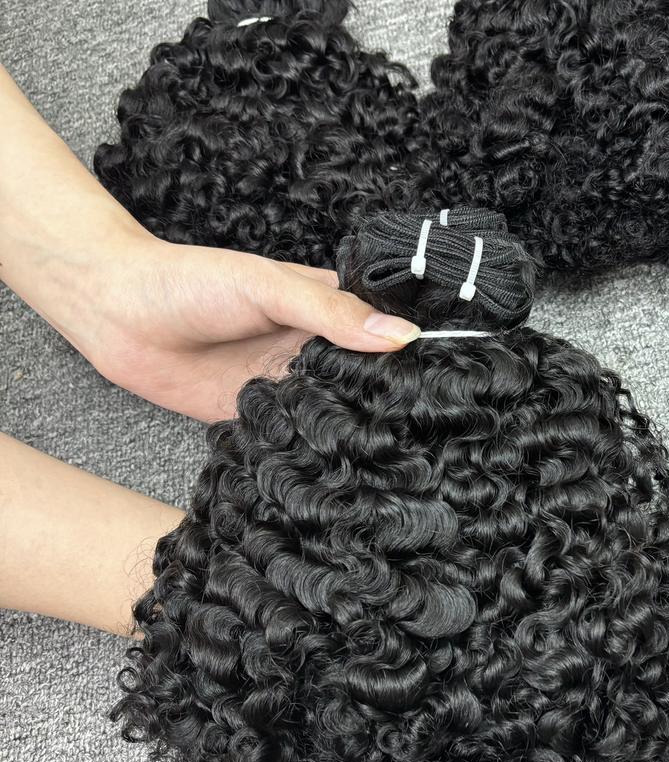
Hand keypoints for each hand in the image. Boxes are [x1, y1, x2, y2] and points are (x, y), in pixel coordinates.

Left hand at [66, 226, 419, 420]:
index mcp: (325, 311)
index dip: (410, 356)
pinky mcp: (257, 416)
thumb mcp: (269, 288)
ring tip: (389, 455)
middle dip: (386, 402)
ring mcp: (285, 386)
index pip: (381, 335)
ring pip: (332, 414)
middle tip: (425, 431)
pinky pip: (293, 437)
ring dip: (349, 430)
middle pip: (363, 381)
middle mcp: (311, 351)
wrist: (116, 312)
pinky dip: (309, 448)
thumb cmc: (190, 282)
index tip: (444, 381)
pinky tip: (330, 463)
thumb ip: (332, 314)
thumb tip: (402, 336)